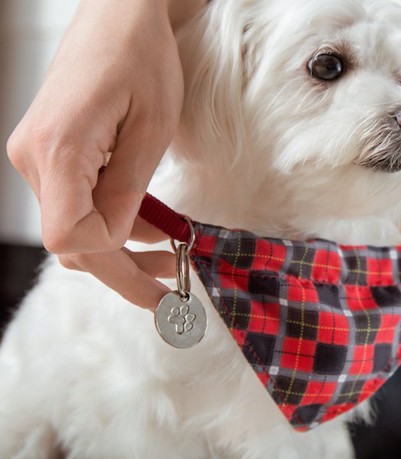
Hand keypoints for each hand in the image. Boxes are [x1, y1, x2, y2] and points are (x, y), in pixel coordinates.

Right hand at [7, 0, 205, 308]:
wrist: (118, 15)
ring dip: (122, 248)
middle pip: (72, 243)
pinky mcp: (50, 154)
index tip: (164, 257)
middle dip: (124, 272)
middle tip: (168, 293)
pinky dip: (113, 221)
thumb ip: (132, 191)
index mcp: (58, 151)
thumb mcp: (151, 130)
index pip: (73, 237)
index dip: (119, 253)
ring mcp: (37, 157)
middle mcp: (34, 159)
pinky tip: (150, 227)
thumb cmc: (140, 59)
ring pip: (74, 228)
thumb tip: (124, 241)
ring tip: (171, 256)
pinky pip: (77, 204)